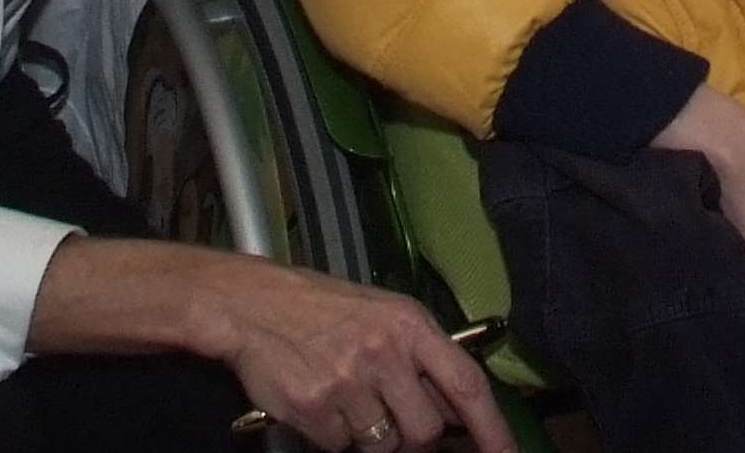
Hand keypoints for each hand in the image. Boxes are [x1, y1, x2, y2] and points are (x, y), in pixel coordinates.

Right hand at [198, 253, 509, 452]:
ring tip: (346, 395)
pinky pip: (340, 447)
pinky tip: (319, 399)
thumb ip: (421, 359)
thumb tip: (457, 413)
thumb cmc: (324, 309)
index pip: (466, 383)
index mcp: (409, 324)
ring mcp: (347, 382)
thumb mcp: (383, 316)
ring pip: (382, 444)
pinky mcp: (314, 409)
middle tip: (386, 411)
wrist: (252, 305)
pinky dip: (332, 433)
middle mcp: (384, 352)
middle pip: (425, 430)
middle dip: (412, 434)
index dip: (491, 427)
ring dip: (368, 433)